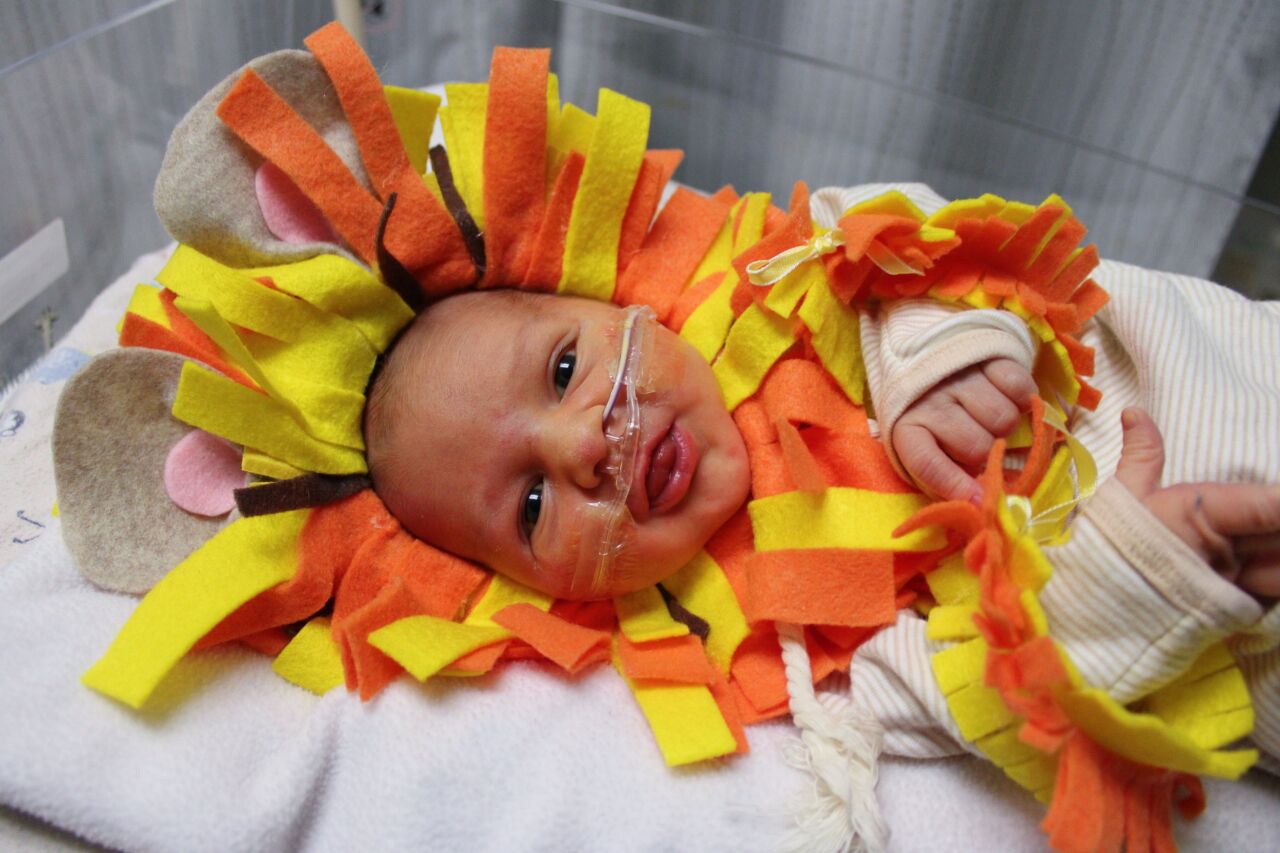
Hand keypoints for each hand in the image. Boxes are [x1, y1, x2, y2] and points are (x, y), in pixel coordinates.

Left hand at [891, 358, 1035, 500]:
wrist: (925, 354)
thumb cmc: (929, 415)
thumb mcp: (923, 445)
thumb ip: (944, 475)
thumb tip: (979, 502)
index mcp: (907, 428)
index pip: (927, 463)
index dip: (953, 485)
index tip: (977, 500)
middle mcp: (931, 401)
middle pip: (977, 446)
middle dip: (986, 452)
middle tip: (981, 442)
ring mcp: (960, 376)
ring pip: (1004, 419)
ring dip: (1005, 426)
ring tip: (989, 418)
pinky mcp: (986, 356)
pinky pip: (1020, 387)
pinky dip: (1022, 398)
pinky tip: (1007, 397)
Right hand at [1115, 407, 1279, 600]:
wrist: (1090, 612)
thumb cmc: (1107, 549)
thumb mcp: (1122, 497)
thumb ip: (1141, 454)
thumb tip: (1135, 411)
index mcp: (1203, 516)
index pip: (1270, 506)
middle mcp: (1225, 553)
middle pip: (1279, 537)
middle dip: (1279, 526)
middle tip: (1275, 518)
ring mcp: (1230, 585)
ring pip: (1278, 572)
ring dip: (1279, 557)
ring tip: (1272, 546)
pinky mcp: (1229, 612)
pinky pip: (1268, 596)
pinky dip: (1272, 585)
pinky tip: (1268, 571)